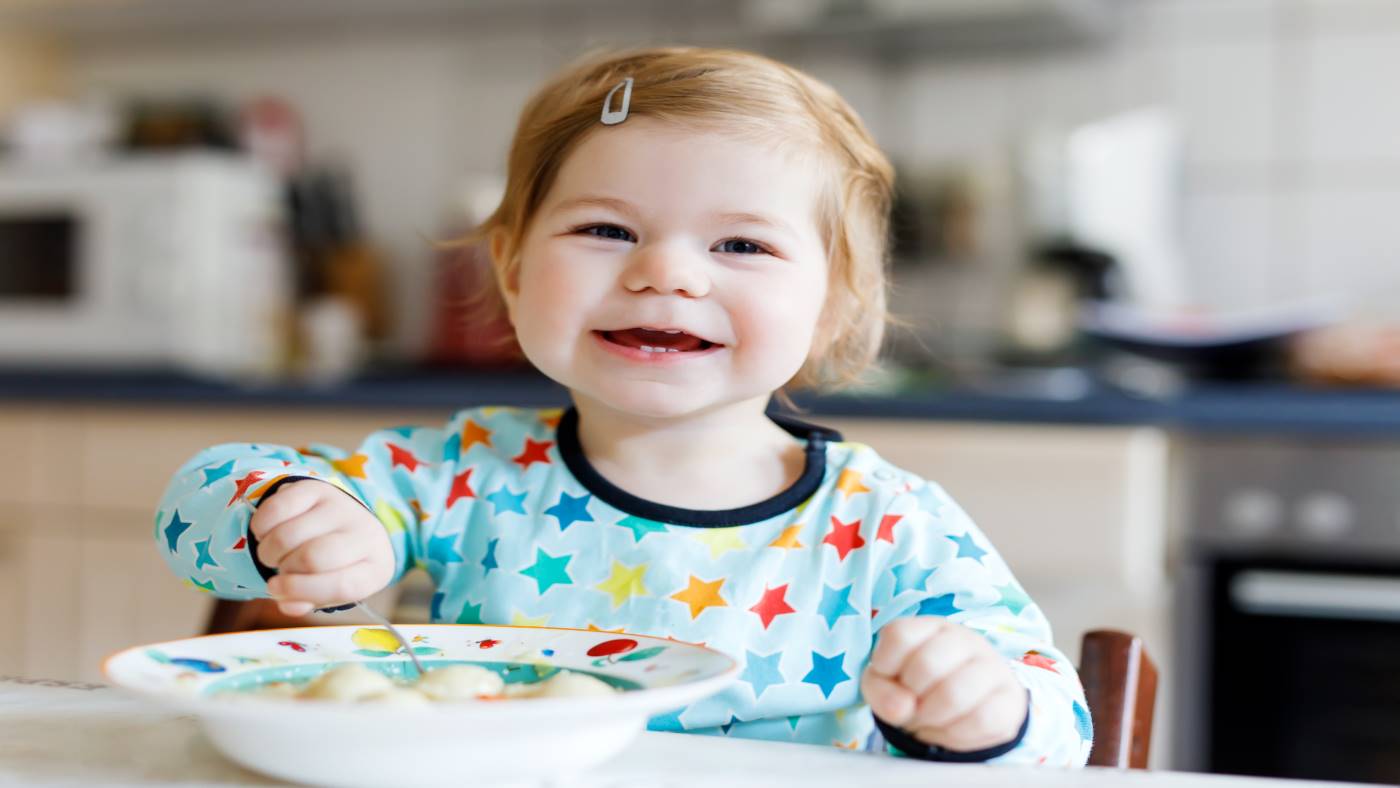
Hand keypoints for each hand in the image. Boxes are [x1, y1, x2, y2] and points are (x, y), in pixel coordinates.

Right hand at [249, 479, 394, 616]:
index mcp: (376, 566)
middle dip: (284, 569)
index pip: (343, 585)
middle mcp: (365, 532)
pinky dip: (260, 527)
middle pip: (312, 558)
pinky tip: (268, 533)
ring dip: (268, 551)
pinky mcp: (316, 487)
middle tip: (279, 568)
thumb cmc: (336, 565)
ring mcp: (341, 506)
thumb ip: (309, 601)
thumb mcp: (330, 589)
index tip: (276, 589)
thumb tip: (288, 604)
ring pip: (288, 535)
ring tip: (274, 553)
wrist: (344, 521)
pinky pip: (275, 509)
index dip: (303, 591)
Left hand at [861, 617, 1027, 752]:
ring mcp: (992, 666)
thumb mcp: (887, 685)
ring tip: (928, 720)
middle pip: (926, 664)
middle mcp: (965, 639)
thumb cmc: (918, 689)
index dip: (885, 665)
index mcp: (930, 627)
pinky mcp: (1010, 699)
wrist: (967, 711)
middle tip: (912, 707)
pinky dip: (954, 735)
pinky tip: (948, 730)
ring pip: (954, 694)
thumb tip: (900, 707)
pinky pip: (980, 720)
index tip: (892, 679)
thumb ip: (881, 692)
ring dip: (931, 718)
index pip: (899, 635)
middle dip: (910, 697)